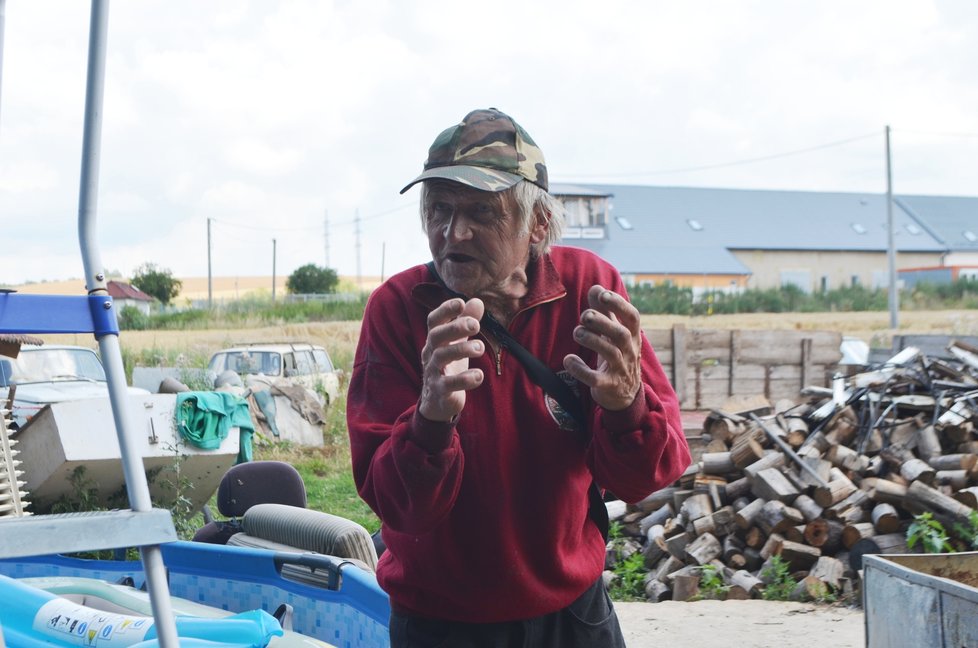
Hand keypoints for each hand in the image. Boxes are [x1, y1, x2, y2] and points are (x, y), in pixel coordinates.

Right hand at [419, 297, 485, 421]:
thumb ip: (465, 322)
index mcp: (435, 340)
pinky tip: (479, 375)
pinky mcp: (440, 391)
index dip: (445, 310)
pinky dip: (464, 379)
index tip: (460, 303)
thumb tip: (477, 301)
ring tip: (480, 347)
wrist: (437, 401)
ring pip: (441, 357)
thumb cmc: (448, 366)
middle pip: (436, 335)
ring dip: (462, 350)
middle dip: (455, 327)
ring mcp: (433, 372)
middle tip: (476, 325)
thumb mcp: (457, 343)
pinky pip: (448, 384)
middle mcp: (430, 353)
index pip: (434, 320)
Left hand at [562, 285, 641, 410]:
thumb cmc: (618, 354)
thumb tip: (595, 287)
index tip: (602, 295)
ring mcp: (620, 370)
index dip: (619, 304)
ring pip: (610, 353)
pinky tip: (569, 360)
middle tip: (585, 316)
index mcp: (632, 336)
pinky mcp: (608, 386)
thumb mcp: (614, 333)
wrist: (625, 394)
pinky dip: (580, 370)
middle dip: (602, 322)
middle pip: (621, 334)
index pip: (633, 317)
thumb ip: (606, 311)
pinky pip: (595, 379)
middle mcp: (630, 352)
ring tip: (577, 332)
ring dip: (591, 340)